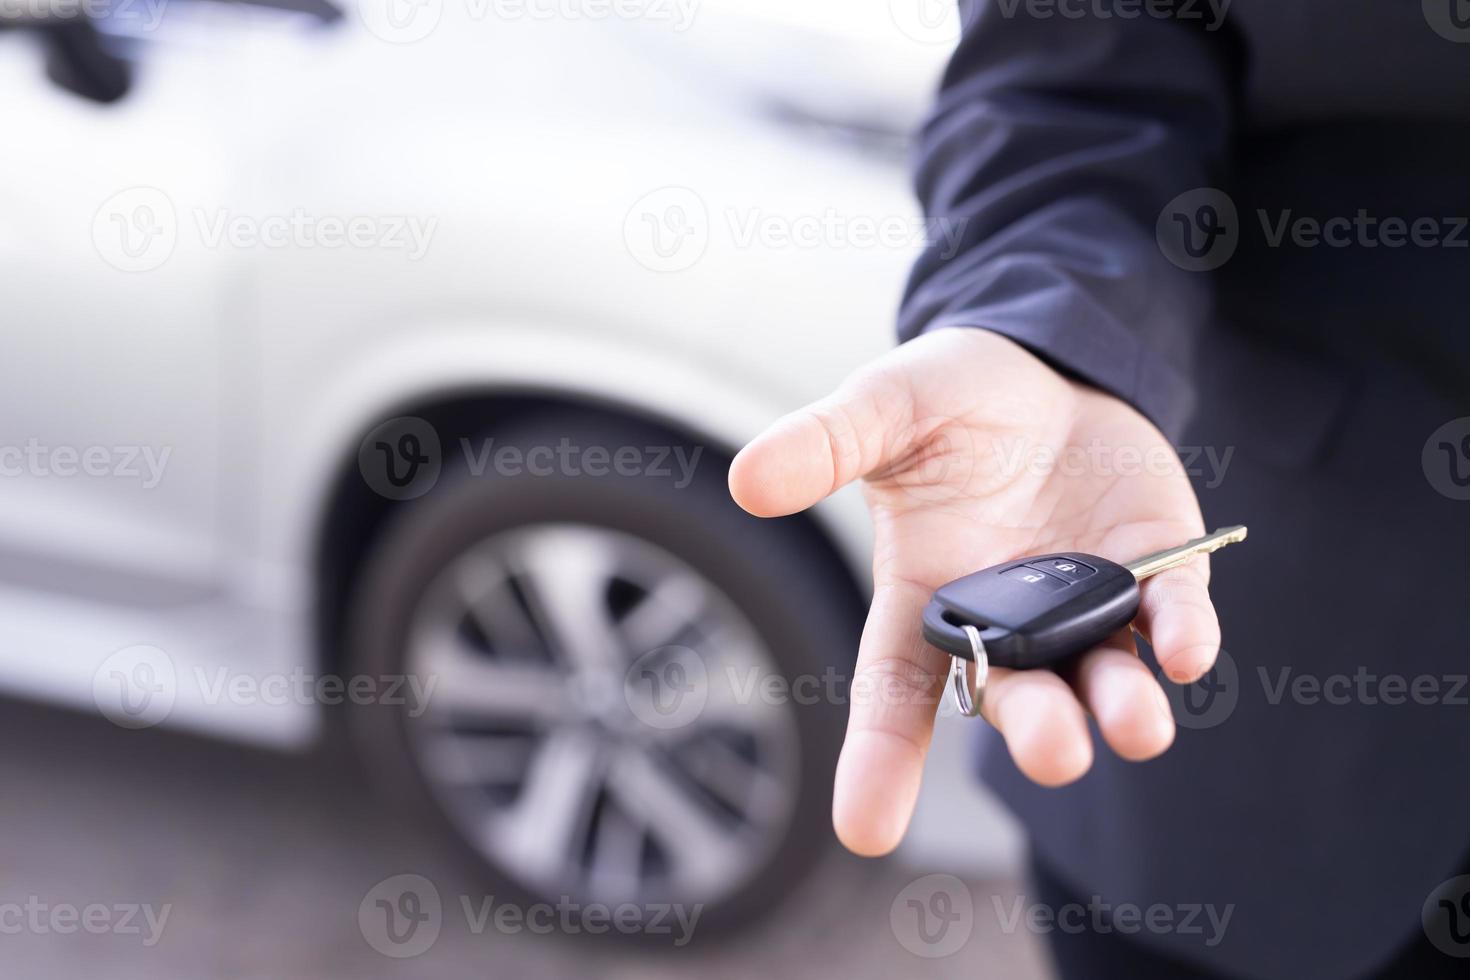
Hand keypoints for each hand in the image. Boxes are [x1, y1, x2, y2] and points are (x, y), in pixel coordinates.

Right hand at [728, 328, 1218, 855]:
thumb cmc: (947, 399)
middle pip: (1017, 699)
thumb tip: (745, 482)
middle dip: (1038, 731)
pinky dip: (1182, 638)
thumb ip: (824, 444)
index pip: (894, 693)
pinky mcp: (1156, 571)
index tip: (863, 831)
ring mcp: (1085, 603)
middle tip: (1054, 751)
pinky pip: (1171, 618)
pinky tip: (1187, 654)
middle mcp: (1007, 622)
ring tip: (1135, 728)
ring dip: (1122, 709)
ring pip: (1102, 680)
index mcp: (926, 598)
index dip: (879, 761)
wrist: (1045, 363)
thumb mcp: (882, 407)